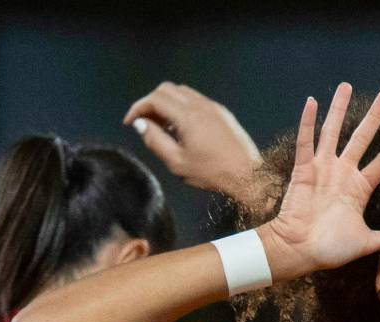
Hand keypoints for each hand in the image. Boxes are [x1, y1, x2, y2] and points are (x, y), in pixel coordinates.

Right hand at [125, 82, 262, 203]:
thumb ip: (155, 141)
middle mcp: (200, 104)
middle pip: (167, 89)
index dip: (138, 108)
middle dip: (151, 102)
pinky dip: (182, 106)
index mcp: (187, 115)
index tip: (131, 122)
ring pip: (182, 92)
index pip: (155, 99)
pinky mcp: (222, 112)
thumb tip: (141, 124)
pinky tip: (182, 126)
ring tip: (163, 125)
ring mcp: (213, 106)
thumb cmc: (212, 173)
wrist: (249, 175)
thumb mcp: (177, 163)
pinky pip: (196, 99)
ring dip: (167, 103)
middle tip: (146, 123)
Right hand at [258, 84, 379, 281]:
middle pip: (362, 137)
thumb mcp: (365, 242)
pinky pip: (306, 142)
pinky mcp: (303, 170)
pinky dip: (308, 122)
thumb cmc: (329, 248)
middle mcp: (342, 173)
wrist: (299, 251)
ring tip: (347, 86)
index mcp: (359, 188)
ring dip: (339, 109)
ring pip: (333, 132)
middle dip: (375, 116)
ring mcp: (323, 169)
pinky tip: (312, 102)